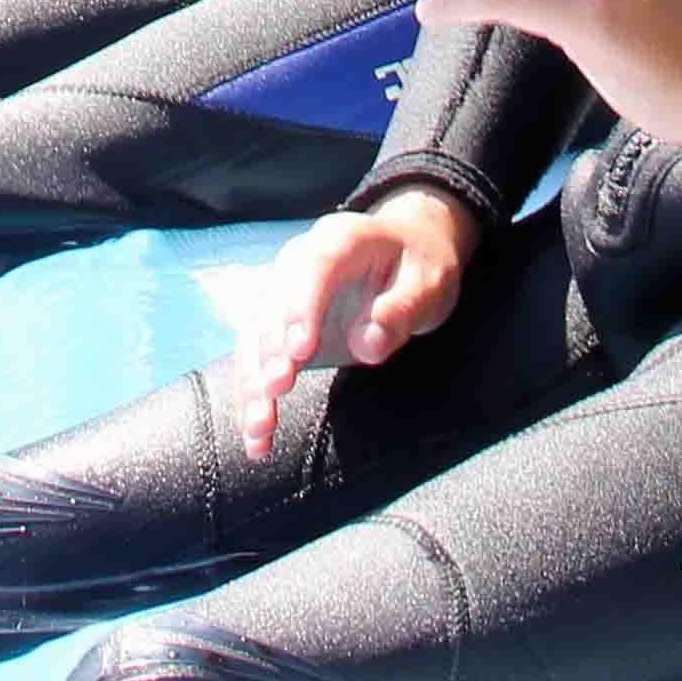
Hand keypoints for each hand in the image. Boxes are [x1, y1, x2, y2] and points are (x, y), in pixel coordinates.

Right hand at [228, 187, 476, 459]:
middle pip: (274, 304)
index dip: (302, 308)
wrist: (405, 255)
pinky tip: (257, 440)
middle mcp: (299, 262)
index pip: (314, 267)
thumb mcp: (428, 286)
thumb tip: (368, 345)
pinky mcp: (277, 329)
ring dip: (253, 382)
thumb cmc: (419, 269)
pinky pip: (256, 361)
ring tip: (261, 427)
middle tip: (277, 389)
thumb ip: (400, 312)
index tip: (300, 351)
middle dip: (271, 350)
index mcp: (341, 240)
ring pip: (255, 337)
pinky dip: (253, 399)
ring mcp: (283, 294)